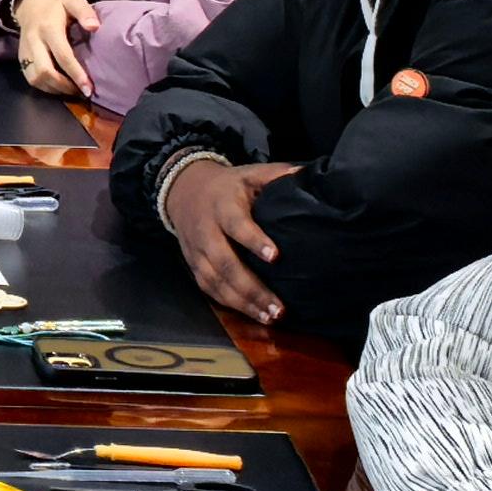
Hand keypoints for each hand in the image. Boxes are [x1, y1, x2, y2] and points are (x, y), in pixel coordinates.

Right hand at [9, 0, 98, 96]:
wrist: (30, 3)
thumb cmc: (58, 5)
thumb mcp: (73, 1)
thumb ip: (85, 12)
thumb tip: (95, 27)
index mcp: (49, 28)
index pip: (62, 55)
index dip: (75, 73)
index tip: (88, 87)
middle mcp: (34, 41)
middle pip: (45, 71)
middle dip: (64, 86)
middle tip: (82, 91)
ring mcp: (25, 51)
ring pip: (36, 78)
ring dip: (54, 89)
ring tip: (71, 90)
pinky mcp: (21, 58)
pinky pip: (31, 78)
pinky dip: (45, 87)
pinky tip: (59, 86)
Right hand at [160, 154, 299, 323]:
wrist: (183, 190)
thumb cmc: (227, 186)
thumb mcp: (250, 174)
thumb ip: (276, 174)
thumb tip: (308, 174)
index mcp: (223, 205)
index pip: (237, 224)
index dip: (254, 240)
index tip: (276, 256)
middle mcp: (207, 230)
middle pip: (225, 262)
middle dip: (252, 287)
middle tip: (278, 307)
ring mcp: (197, 250)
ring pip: (215, 280)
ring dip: (242, 302)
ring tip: (269, 317)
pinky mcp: (193, 264)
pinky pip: (208, 288)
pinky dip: (229, 304)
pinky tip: (251, 315)